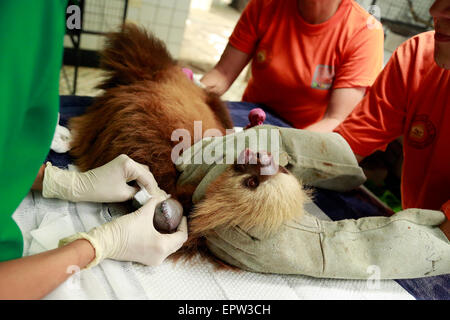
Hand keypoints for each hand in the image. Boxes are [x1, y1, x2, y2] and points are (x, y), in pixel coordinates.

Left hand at [43, 154, 167, 202]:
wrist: (82, 186)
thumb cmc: (101, 191)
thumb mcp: (123, 194)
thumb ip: (138, 193)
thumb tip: (148, 194)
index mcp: (128, 164)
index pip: (147, 177)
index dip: (154, 189)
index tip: (159, 198)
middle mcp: (128, 159)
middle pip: (146, 173)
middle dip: (151, 185)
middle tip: (156, 197)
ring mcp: (124, 160)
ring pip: (141, 172)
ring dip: (146, 182)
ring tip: (150, 194)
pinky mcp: (121, 164)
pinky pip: (135, 172)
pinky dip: (139, 180)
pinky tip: (141, 189)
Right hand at [59, 195, 187, 266]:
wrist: (105, 242)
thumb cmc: (124, 229)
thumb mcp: (143, 213)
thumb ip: (155, 202)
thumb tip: (163, 195)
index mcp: (162, 247)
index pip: (182, 236)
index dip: (183, 224)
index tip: (181, 215)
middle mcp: (160, 257)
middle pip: (177, 243)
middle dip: (178, 230)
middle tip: (176, 218)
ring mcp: (153, 260)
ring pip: (169, 247)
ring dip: (170, 235)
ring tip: (168, 222)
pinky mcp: (145, 260)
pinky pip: (161, 250)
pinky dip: (163, 240)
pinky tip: (159, 230)